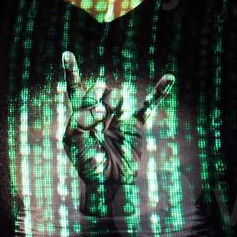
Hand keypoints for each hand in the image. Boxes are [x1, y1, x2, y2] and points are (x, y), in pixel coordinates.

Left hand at [60, 50, 173, 215]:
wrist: (109, 183)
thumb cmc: (87, 164)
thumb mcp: (72, 143)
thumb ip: (79, 121)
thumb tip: (98, 109)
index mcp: (81, 114)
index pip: (75, 88)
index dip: (71, 71)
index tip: (66, 54)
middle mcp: (99, 111)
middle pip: (98, 90)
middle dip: (97, 101)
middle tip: (97, 120)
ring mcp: (118, 117)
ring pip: (117, 95)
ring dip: (111, 106)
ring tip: (106, 124)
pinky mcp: (135, 125)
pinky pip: (148, 106)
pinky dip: (159, 91)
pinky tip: (170, 78)